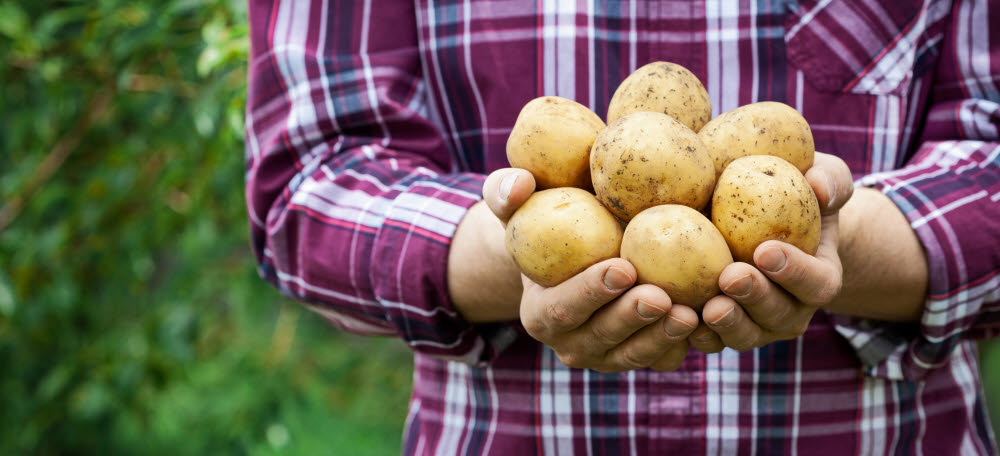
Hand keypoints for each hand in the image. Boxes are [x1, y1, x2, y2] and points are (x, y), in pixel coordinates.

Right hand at [482, 168, 698, 371]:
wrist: (577, 259)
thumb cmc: (548, 224)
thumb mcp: (520, 207)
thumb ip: (507, 192)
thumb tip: (519, 183)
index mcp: (539, 314)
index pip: (562, 307)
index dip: (590, 292)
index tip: (623, 266)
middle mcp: (570, 344)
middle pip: (602, 337)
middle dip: (632, 319)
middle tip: (660, 295)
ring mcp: (606, 357)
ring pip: (634, 355)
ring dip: (662, 337)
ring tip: (691, 312)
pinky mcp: (639, 358)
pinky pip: (662, 360)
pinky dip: (683, 344)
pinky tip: (707, 322)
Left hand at [689, 152, 854, 352]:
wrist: (759, 224)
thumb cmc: (793, 194)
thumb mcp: (819, 177)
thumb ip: (829, 179)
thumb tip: (820, 185)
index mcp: (820, 278)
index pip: (816, 282)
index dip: (795, 271)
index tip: (766, 250)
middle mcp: (792, 310)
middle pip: (779, 315)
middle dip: (755, 298)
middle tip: (731, 276)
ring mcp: (758, 325)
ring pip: (746, 335)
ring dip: (728, 324)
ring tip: (708, 307)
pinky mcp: (723, 330)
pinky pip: (711, 341)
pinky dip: (695, 334)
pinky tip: (677, 317)